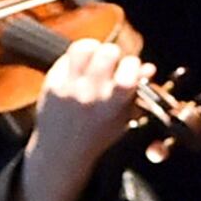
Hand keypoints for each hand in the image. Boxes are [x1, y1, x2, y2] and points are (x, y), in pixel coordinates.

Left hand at [23, 34, 149, 184]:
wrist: (60, 152)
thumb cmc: (95, 135)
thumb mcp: (121, 120)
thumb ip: (136, 94)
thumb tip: (148, 68)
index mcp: (111, 106)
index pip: (129, 72)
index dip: (133, 64)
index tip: (131, 68)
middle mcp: (89, 95)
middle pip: (108, 52)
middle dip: (114, 54)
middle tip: (111, 63)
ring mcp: (68, 88)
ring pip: (83, 48)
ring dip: (92, 49)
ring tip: (93, 59)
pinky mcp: (51, 83)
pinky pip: (65, 58)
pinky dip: (75, 60)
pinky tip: (78, 71)